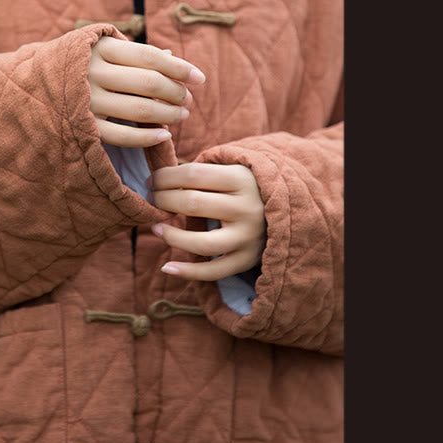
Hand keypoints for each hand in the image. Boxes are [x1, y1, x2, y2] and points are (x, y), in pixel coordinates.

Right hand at [89, 36, 205, 146]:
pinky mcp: (83, 127)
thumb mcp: (102, 50)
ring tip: (181, 115)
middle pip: (149, 83)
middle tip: (188, 99)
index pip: (150, 56)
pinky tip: (164, 135)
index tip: (200, 78)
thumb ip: (135, 54)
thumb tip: (173, 59)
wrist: (32, 87)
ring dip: (168, 114)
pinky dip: (148, 138)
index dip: (180, 68)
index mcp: (101, 48)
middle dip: (176, 92)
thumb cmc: (80, 65)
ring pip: (139, 109)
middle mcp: (93, 72)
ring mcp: (87, 101)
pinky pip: (123, 136)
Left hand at [149, 163, 266, 279]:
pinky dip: (187, 272)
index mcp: (242, 179)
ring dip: (172, 236)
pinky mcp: (246, 260)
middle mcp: (247, 208)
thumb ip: (202, 172)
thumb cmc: (246, 187)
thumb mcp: (233, 170)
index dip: (165, 177)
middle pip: (193, 204)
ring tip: (156, 228)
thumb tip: (157, 180)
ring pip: (201, 242)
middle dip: (163, 201)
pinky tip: (166, 267)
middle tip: (152, 200)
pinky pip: (213, 271)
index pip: (193, 174)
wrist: (291, 211)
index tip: (151, 181)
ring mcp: (248, 237)